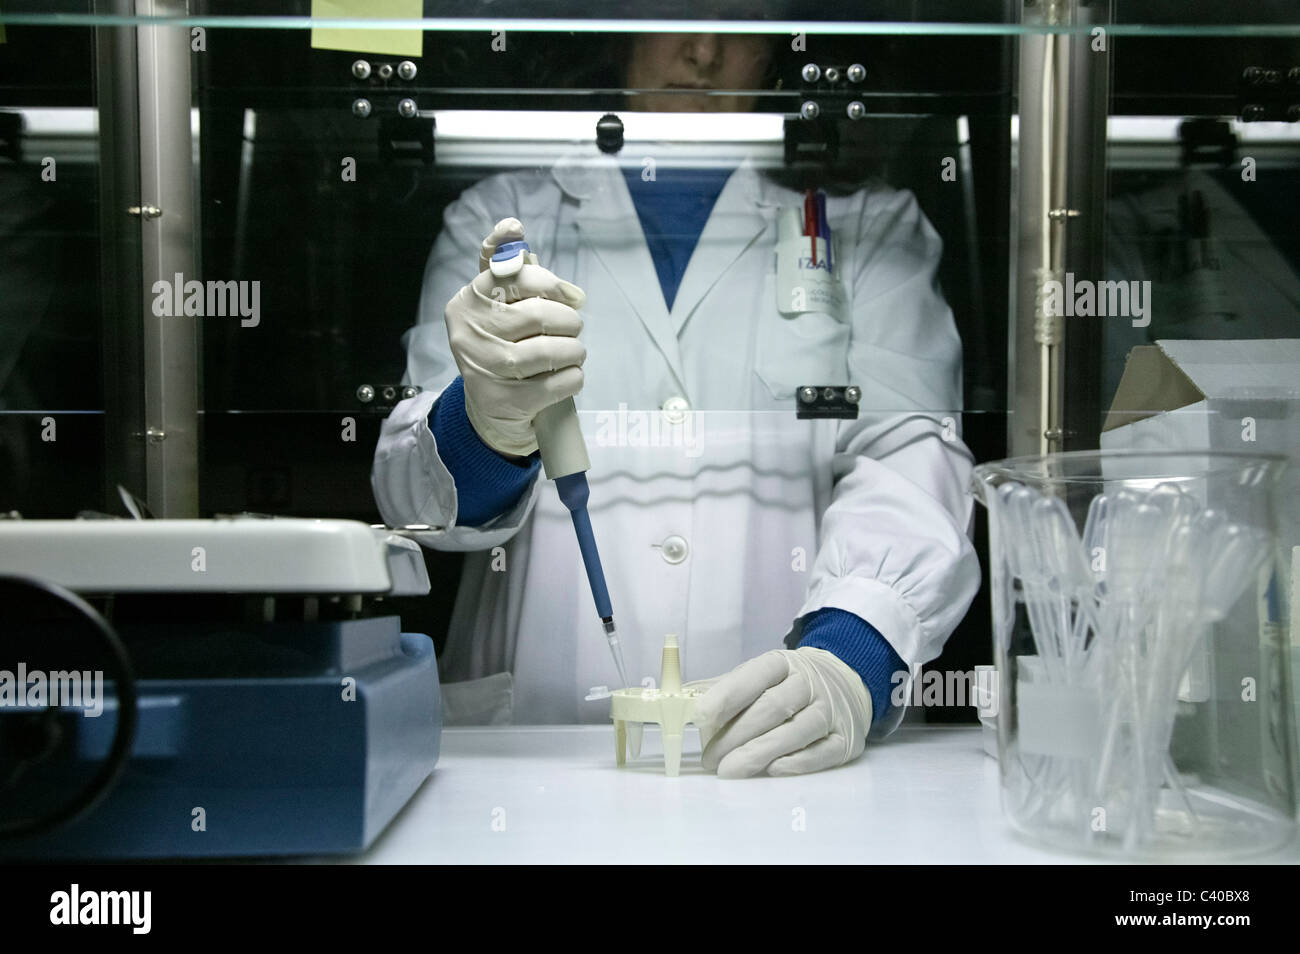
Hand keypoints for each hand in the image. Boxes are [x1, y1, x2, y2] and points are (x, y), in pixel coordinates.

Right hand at [444, 217, 587, 456]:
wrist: (489, 407)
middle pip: (539, 315)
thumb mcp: (495, 301)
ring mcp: (486, 370)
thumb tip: (512, 225)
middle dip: (568, 321)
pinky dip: (574, 377)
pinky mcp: (506, 401)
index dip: (553, 285)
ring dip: (574, 351)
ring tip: (574, 352)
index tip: (571, 296)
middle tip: (573, 328)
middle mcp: (471, 333)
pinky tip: (569, 374)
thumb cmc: (501, 342)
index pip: (517, 276)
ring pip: (551, 350)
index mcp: (468, 301)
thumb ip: (506, 264)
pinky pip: (559, 383)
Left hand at [694, 647, 871, 777]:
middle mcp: (809, 683)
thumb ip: (722, 688)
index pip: (755, 675)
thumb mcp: (758, 676)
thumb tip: (680, 699)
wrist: (845, 683)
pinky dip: (796, 763)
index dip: (726, 695)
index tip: (699, 715)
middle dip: (736, 735)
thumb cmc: (788, 684)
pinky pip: (822, 752)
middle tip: (709, 759)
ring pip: (796, 731)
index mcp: (782, 663)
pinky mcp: (846, 739)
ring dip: (759, 753)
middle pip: (772, 707)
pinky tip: (771, 770)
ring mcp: (830, 710)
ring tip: (729, 771)